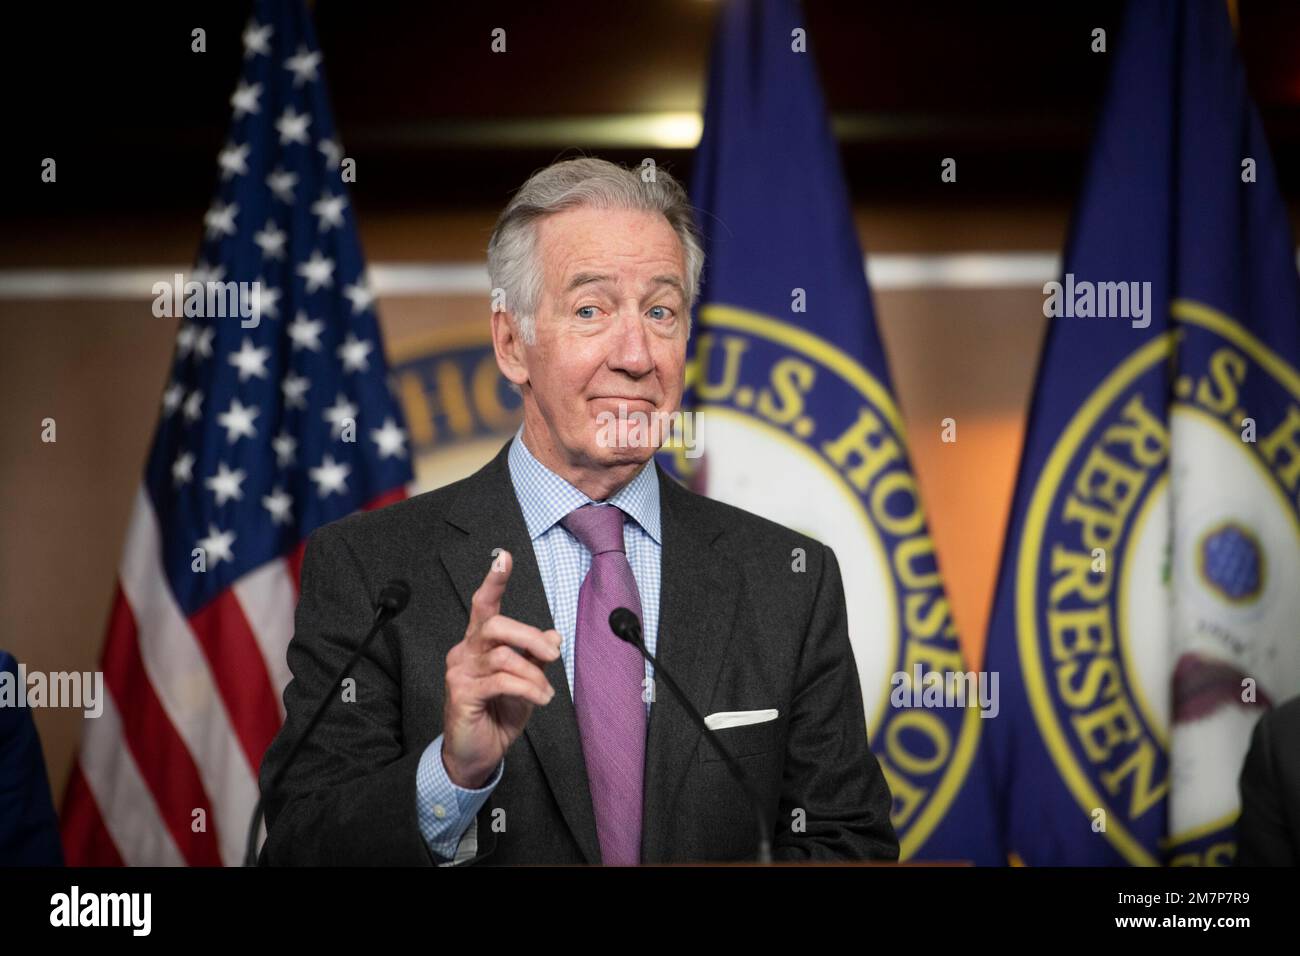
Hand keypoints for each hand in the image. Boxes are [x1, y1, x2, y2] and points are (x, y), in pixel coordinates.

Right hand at [441, 550, 560, 787]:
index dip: (494, 581)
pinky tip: (540, 699)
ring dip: (534, 674)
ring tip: (546, 693)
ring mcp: (459, 672)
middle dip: (531, 636)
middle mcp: (465, 651)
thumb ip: (536, 657)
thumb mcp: (526, 682)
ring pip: (503, 656)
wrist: (477, 754)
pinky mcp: (461, 694)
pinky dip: (527, 688)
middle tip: (553, 657)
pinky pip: (501, 681)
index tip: (504, 557)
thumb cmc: (499, 714)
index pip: (484, 605)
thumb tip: (554, 636)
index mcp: (479, 643)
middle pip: (496, 625)